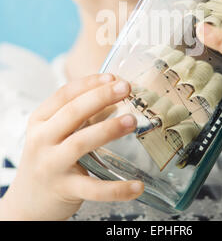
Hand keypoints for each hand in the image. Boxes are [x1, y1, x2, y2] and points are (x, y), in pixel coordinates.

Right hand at [0, 74, 143, 220]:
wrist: (27, 202)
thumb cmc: (48, 158)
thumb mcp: (55, 133)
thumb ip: (80, 116)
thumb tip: (114, 97)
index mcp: (40, 120)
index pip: (64, 94)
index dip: (89, 83)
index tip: (112, 76)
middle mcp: (42, 139)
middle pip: (73, 112)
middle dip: (101, 96)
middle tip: (126, 88)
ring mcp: (51, 165)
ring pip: (81, 143)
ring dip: (108, 129)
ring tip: (132, 120)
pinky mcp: (64, 189)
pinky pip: (94, 188)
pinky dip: (117, 188)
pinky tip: (137, 185)